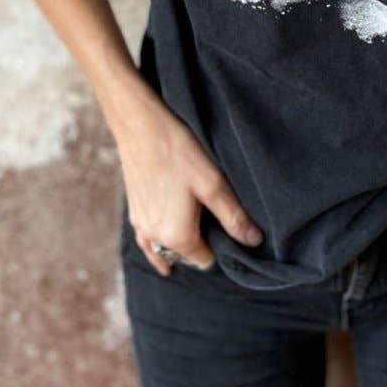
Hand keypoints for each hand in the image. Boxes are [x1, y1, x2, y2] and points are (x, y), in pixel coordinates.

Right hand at [111, 89, 264, 276]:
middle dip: (200, 243)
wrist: (140, 125)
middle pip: (185, 256)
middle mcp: (155, 238)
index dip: (220, 246)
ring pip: (165, 248)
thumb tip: (253, 241)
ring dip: (180, 242)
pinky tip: (167, 231)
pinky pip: (148, 240)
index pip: (206, 260)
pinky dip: (159, 241)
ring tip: (196, 219)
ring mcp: (140, 225)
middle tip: (212, 214)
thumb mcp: (212, 183)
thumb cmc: (177, 152)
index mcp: (177, 237)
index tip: (226, 224)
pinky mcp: (132, 212)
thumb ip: (233, 216)